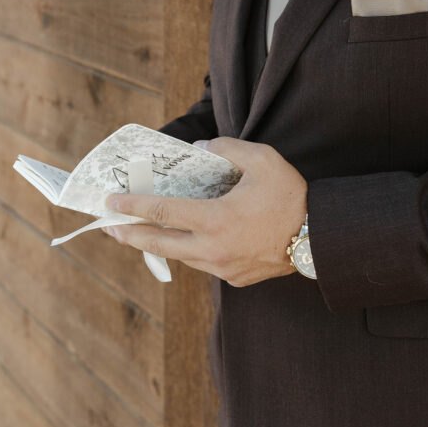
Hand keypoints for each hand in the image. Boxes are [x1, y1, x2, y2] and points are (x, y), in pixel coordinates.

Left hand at [102, 137, 307, 285]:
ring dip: (157, 244)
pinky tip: (185, 240)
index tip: (111, 202)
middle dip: (129, 234)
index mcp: (216, 219)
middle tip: (108, 227)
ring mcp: (223, 268)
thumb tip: (201, 148)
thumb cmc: (291, 196)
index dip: (134, 206)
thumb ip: (227, 148)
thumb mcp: (262, 159)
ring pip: (180, 256)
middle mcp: (213, 249)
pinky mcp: (234, 279)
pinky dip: (188, 251)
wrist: (319, 238)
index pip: (163, 211)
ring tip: (140, 232)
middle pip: (160, 243)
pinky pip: (202, 263)